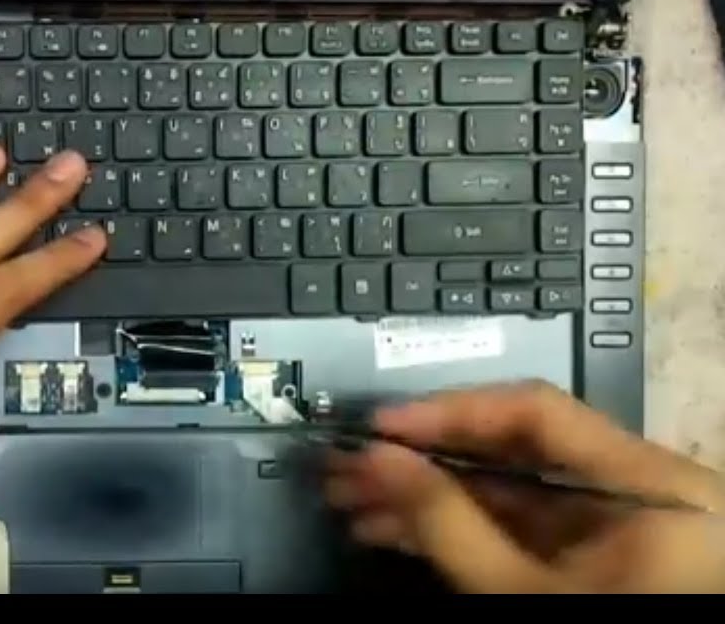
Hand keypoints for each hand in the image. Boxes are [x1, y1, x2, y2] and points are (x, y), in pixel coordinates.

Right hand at [324, 381, 724, 592]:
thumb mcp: (516, 591)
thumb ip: (445, 521)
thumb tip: (376, 457)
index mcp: (654, 486)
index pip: (535, 413)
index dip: (448, 411)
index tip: (380, 425)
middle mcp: (643, 491)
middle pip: (516, 449)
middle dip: (422, 459)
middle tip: (348, 463)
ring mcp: (617, 527)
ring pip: (507, 489)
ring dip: (426, 493)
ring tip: (351, 499)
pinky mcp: (591, 558)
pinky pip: (518, 524)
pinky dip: (457, 525)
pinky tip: (390, 528)